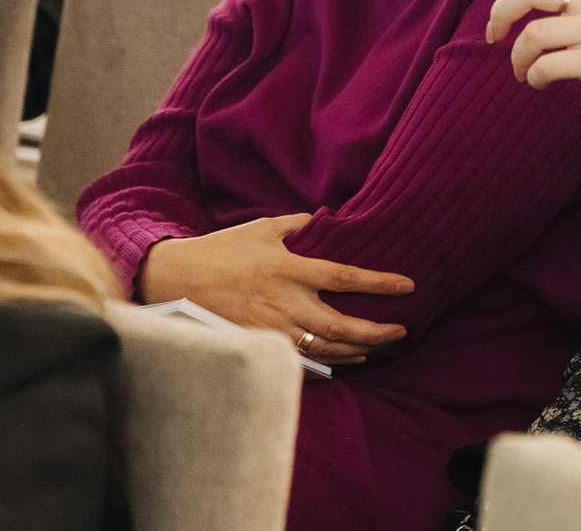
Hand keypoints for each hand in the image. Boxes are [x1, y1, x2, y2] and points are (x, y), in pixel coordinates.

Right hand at [137, 215, 412, 364]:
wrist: (172, 280)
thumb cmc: (219, 251)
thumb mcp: (261, 228)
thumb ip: (297, 224)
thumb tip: (324, 217)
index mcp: (290, 269)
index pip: (346, 278)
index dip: (381, 284)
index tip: (408, 286)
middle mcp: (285, 303)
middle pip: (342, 326)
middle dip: (377, 332)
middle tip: (402, 331)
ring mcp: (271, 329)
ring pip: (325, 349)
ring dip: (357, 350)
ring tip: (379, 346)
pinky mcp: (257, 345)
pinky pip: (300, 360)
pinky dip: (327, 362)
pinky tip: (345, 358)